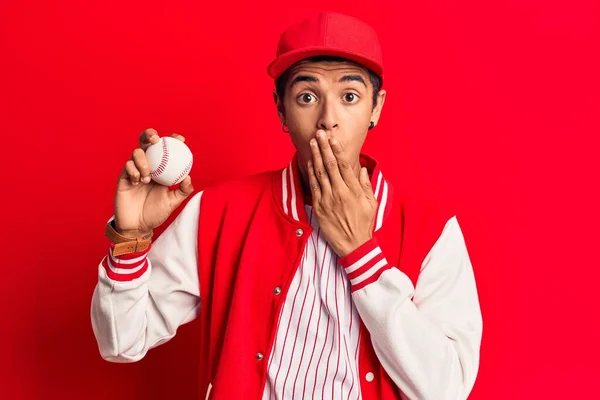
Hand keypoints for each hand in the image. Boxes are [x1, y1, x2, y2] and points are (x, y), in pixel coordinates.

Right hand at [114, 128, 193, 235]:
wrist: (137, 226)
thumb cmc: (155, 213)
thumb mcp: (173, 202)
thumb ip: (182, 190)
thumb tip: (188, 177)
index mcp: (161, 169)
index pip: (166, 150)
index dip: (172, 140)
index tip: (180, 139)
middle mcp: (148, 166)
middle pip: (147, 143)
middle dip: (150, 135)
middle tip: (156, 140)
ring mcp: (135, 170)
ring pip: (137, 153)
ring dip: (143, 162)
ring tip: (148, 178)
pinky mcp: (123, 177)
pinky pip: (127, 166)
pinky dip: (134, 171)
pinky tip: (138, 182)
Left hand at [307, 130, 377, 256]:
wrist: (354, 245)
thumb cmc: (363, 224)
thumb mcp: (371, 203)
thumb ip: (366, 185)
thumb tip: (363, 170)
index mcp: (354, 190)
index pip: (344, 165)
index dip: (337, 150)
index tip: (332, 138)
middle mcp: (340, 192)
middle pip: (330, 165)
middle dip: (324, 147)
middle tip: (319, 134)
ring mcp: (328, 199)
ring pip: (320, 173)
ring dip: (315, 156)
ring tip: (312, 143)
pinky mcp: (319, 207)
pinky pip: (314, 186)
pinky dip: (310, 173)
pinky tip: (309, 162)